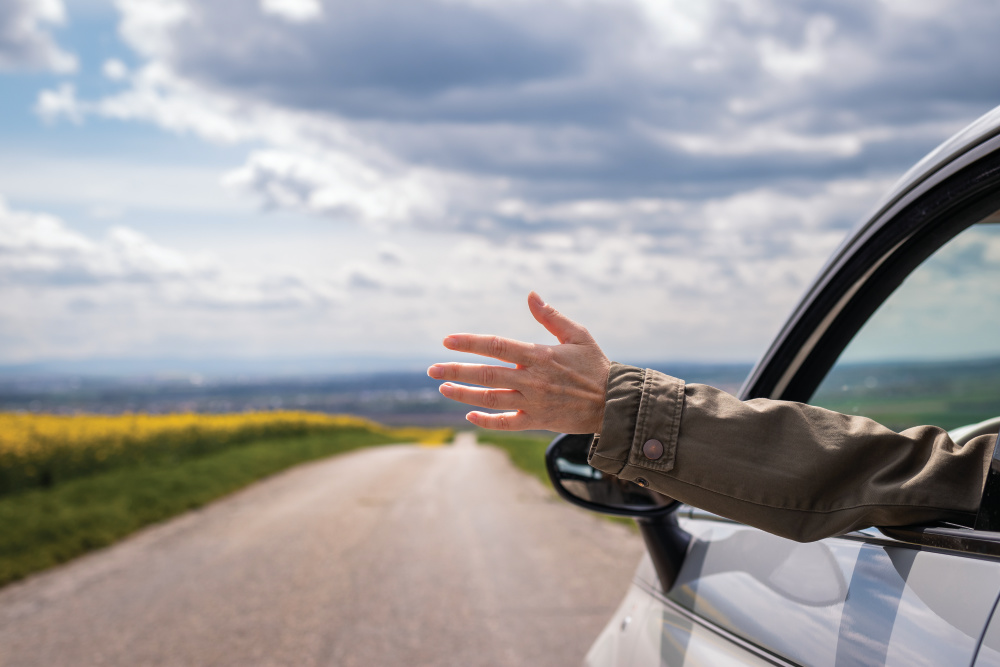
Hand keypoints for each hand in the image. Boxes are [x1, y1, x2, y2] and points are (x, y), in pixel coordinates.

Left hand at [428, 292, 610, 432]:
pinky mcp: (537, 422)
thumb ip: (550, 316)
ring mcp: (532, 403)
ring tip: (443, 387)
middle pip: (485, 374)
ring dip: (463, 394)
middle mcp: (531, 379)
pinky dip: (487, 421)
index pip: (496, 345)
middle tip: (431, 369)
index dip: (469, 342)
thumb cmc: (596, 365)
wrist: (614, 403)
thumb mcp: (578, 335)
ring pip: (490, 399)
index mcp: (539, 355)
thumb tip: (531, 295)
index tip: (447, 341)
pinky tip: (470, 415)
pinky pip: (506, 424)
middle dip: (455, 370)